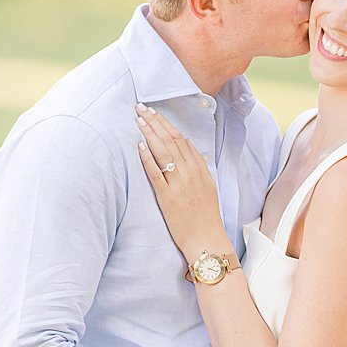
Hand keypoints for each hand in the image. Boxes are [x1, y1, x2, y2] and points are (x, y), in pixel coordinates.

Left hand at [136, 104, 226, 256]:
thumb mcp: (208, 187)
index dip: (167, 124)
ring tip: (138, 119)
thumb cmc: (205, 216)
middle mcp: (190, 174)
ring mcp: (179, 184)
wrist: (206, 239)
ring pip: (164, 152)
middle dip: (155, 122)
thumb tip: (188, 143)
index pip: (182, 140)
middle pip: (171, 141)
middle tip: (142, 107)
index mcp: (200, 171)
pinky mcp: (167, 197)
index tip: (155, 112)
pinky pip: (156, 173)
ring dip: (150, 133)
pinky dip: (148, 158)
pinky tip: (139, 145)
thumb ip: (199, 165)